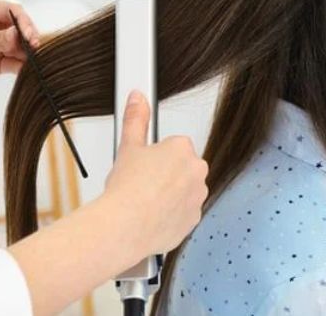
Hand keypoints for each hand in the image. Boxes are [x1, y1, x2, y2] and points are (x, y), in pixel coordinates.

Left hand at [0, 0, 39, 93]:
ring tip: (35, 62)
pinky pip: (15, 64)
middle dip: (30, 40)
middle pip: (22, 31)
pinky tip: (27, 70)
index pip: (14, 12)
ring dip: (29, 55)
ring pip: (21, 49)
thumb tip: (19, 35)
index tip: (29, 36)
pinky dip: (23, 67)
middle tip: (36, 50)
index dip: (25, 23)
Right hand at [103, 90, 208, 254]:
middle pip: (180, 168)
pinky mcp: (194, 220)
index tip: (142, 165)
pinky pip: (183, 213)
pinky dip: (170, 214)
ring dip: (169, 194)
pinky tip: (151, 216)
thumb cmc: (128, 189)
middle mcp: (196, 171)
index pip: (172, 146)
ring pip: (183, 191)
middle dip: (164, 174)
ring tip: (144, 201)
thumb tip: (138, 98)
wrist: (127, 226)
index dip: (154, 156)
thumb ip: (136, 119)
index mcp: (182, 149)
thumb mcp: (127, 146)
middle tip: (141, 182)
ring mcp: (198, 197)